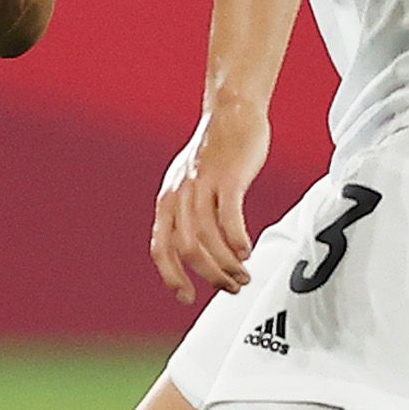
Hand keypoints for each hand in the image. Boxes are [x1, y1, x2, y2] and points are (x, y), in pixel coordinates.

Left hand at [151, 105, 268, 303]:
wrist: (232, 111)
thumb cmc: (215, 152)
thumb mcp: (191, 183)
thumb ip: (190, 214)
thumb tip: (197, 252)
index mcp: (168, 200)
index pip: (160, 248)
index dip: (171, 276)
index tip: (186, 297)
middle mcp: (180, 195)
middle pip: (187, 250)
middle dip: (209, 276)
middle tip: (230, 288)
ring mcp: (202, 185)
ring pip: (208, 238)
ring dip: (227, 264)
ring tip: (243, 276)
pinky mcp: (227, 177)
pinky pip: (228, 217)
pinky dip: (237, 240)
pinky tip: (247, 251)